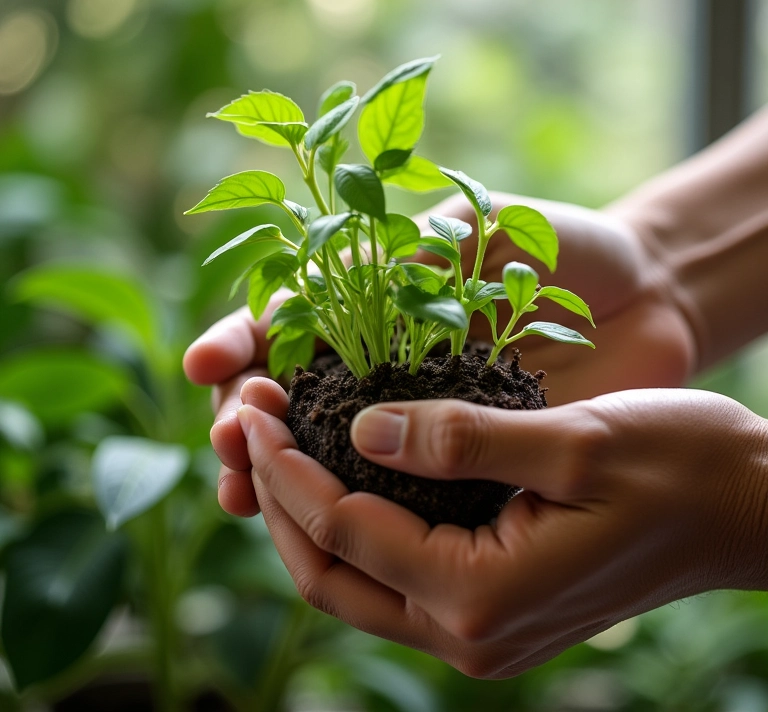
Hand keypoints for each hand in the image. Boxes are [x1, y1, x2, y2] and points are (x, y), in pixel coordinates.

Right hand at [183, 193, 696, 515]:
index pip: (286, 315)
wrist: (644, 300)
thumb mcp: (499, 225)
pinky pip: (389, 487)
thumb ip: (438, 245)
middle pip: (287, 389)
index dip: (240, 339)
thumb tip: (371, 268)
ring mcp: (413, 412)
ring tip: (239, 491)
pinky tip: (316, 528)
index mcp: (373, 293)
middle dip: (246, 413)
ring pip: (322, 447)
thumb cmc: (566, 248)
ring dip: (273, 470)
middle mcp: (380, 357)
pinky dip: (346, 507)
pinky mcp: (455, 456)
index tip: (208, 363)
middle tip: (232, 437)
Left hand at [238, 377, 767, 677]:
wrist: (746, 509)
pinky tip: (339, 471)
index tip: (255, 407)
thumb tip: (362, 430)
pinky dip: (350, 524)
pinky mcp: (489, 606)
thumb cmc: (680, 465)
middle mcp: (468, 630)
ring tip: (274, 441)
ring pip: (353, 579)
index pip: (344, 531)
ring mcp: (477, 628)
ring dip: (304, 511)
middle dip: (276, 494)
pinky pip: (390, 574)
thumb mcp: (575, 441)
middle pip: (329, 572)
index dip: (287, 468)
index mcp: (481, 595)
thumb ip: (463, 440)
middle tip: (247, 421)